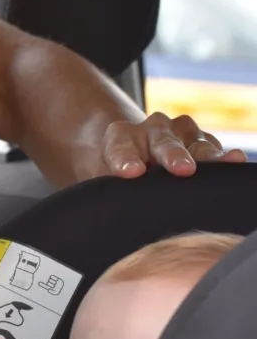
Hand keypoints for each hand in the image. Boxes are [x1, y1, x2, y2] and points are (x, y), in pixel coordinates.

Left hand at [102, 112, 246, 178]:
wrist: (134, 161)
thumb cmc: (117, 175)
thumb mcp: (106, 179)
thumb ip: (110, 190)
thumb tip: (118, 209)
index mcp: (120, 136)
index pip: (120, 147)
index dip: (125, 160)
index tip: (131, 172)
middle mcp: (153, 129)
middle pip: (163, 142)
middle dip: (172, 155)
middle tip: (181, 169)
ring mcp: (181, 134)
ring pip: (194, 145)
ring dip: (205, 157)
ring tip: (218, 164)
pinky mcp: (204, 144)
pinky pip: (215, 151)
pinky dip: (223, 160)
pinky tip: (233, 162)